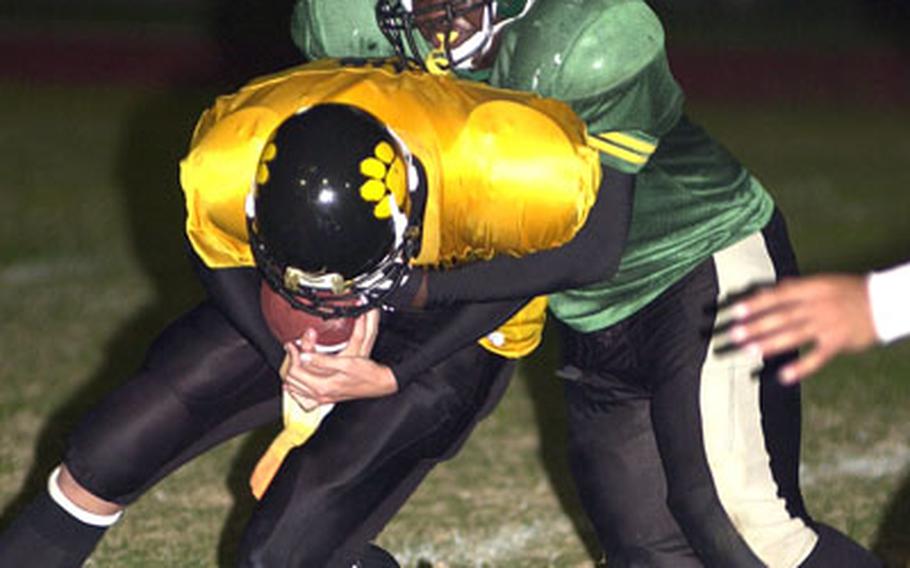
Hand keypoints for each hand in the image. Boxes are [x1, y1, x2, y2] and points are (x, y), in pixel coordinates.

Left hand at [281, 309, 397, 406]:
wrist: (380, 383)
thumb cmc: (367, 373)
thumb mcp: (346, 362)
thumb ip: (322, 360)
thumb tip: (304, 355)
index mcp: (323, 386)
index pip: (295, 372)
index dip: (292, 356)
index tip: (294, 345)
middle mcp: (321, 395)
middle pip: (292, 381)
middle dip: (290, 363)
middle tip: (294, 349)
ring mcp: (324, 398)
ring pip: (296, 389)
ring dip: (293, 374)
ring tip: (296, 360)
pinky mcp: (328, 398)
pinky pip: (305, 397)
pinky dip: (299, 387)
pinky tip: (302, 379)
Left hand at [727, 274, 875, 383]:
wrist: (886, 301)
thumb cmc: (850, 291)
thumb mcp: (822, 283)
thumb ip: (794, 288)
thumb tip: (768, 291)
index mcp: (811, 289)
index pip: (777, 296)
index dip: (755, 304)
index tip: (735, 311)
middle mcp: (817, 306)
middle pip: (781, 317)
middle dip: (756, 326)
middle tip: (734, 334)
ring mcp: (827, 325)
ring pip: (794, 335)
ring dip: (770, 344)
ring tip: (749, 351)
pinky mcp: (838, 342)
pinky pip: (817, 357)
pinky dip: (800, 367)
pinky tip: (783, 376)